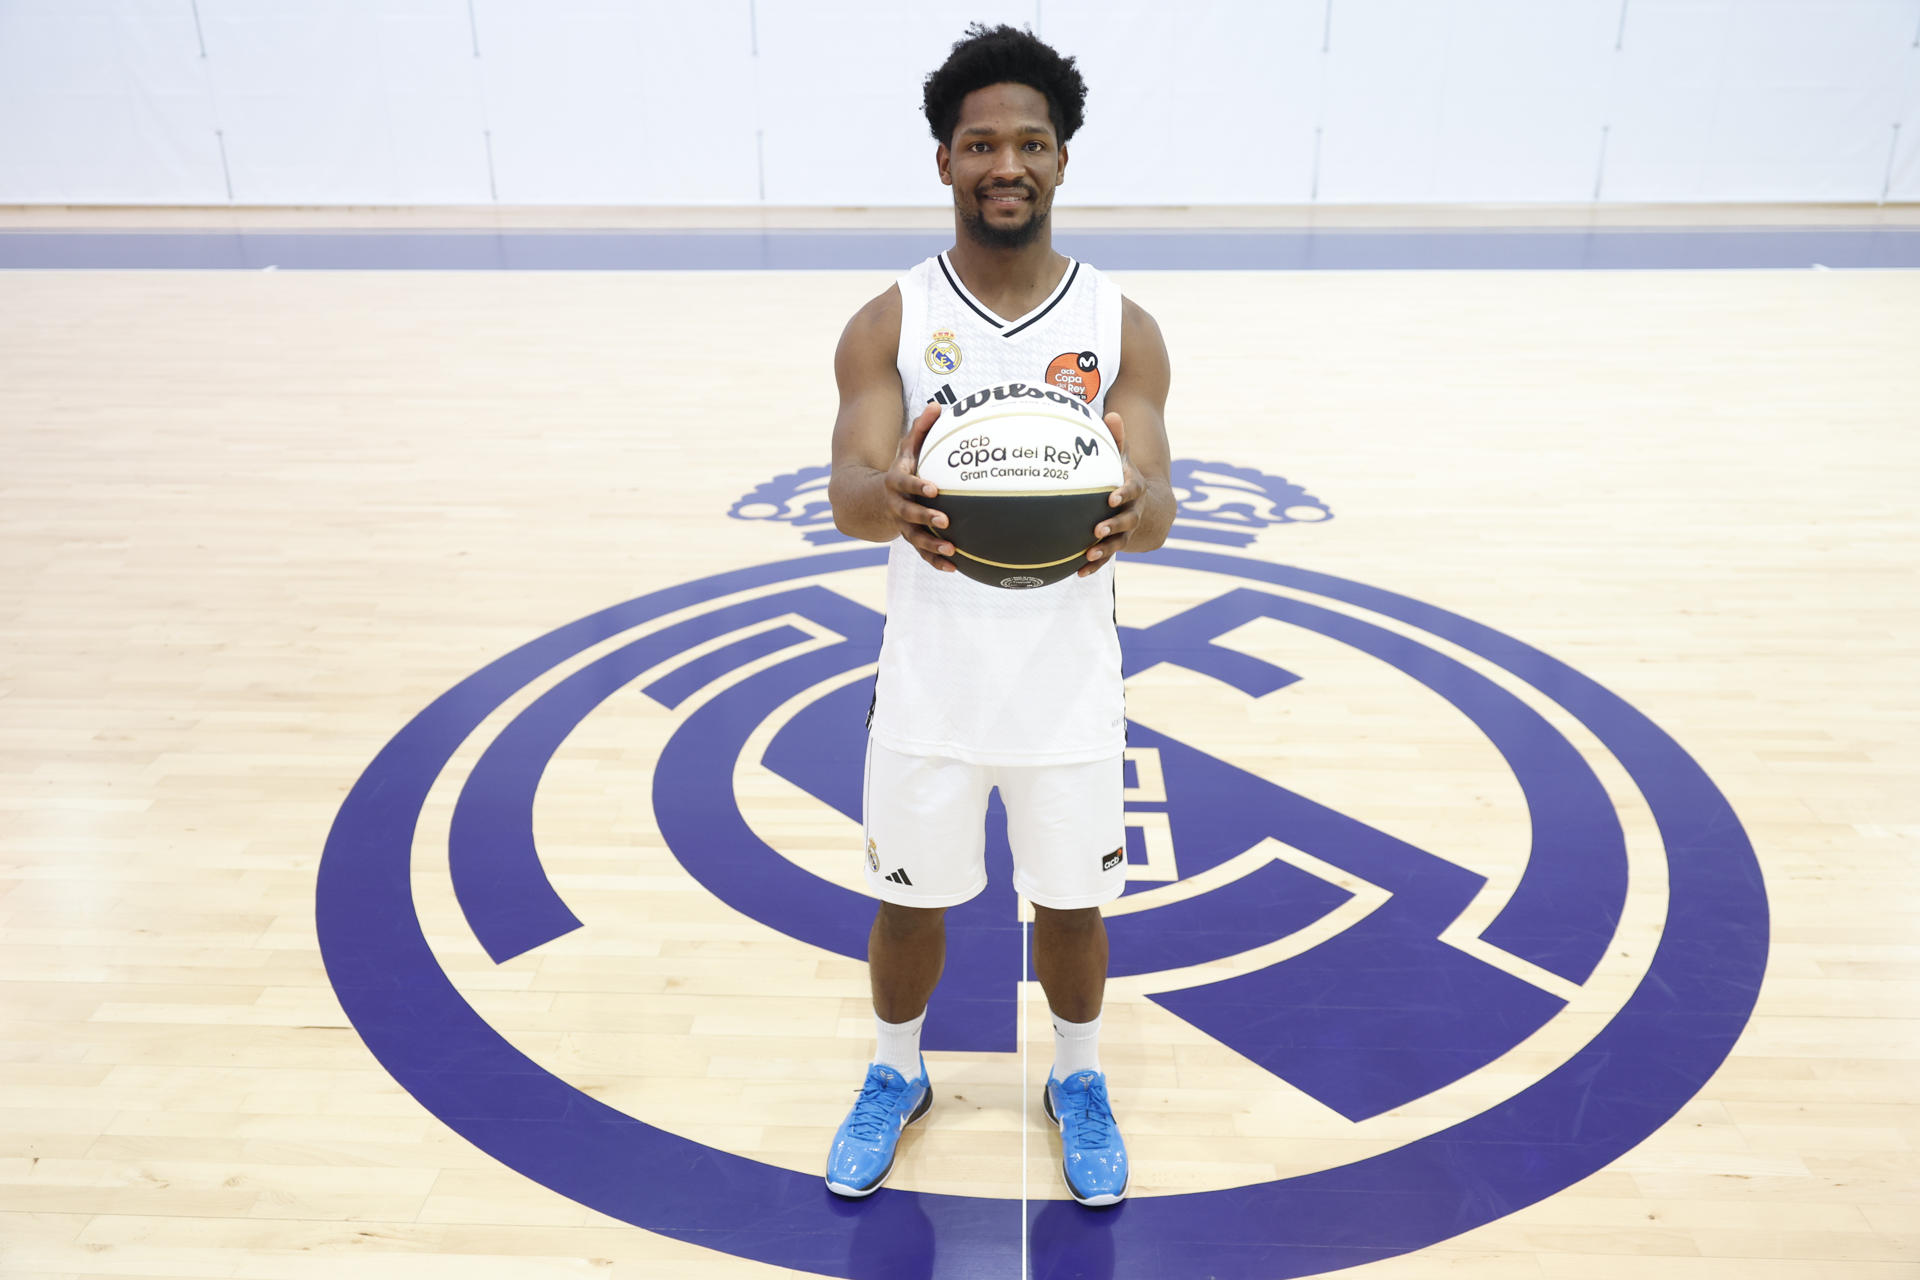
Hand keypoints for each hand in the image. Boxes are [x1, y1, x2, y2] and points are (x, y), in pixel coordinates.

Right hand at [887, 403, 956, 571]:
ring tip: (952, 551)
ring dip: (932, 546)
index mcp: (895, 484)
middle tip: (946, 521)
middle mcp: (896, 506)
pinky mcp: (909, 539)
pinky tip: (955, 568)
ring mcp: (901, 525)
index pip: (905, 484)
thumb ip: (920, 429)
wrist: (865, 502)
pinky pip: (922, 553)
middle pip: (910, 514)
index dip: (918, 487)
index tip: (934, 488)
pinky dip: (936, 561)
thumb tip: (938, 405)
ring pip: (915, 538)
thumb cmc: (895, 471)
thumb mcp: (903, 450)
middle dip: (926, 518)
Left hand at [1079, 411, 1142, 576]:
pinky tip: (1078, 573)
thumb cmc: (1126, 475)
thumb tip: (1112, 413)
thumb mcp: (1124, 457)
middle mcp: (1133, 512)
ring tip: (1089, 555)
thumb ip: (1117, 439)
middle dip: (1113, 526)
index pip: (1131, 491)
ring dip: (1105, 550)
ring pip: (1118, 543)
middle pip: (1126, 521)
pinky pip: (1106, 557)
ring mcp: (1126, 530)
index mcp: (1135, 490)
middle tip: (1097, 529)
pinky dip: (1093, 566)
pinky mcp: (1116, 544)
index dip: (1123, 494)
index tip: (1111, 497)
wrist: (1147, 503)